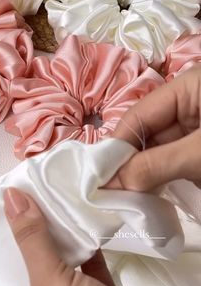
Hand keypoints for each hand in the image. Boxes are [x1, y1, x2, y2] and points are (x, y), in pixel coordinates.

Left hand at [0, 187, 185, 285]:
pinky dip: (84, 249)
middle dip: (26, 239)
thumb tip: (9, 197)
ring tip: (46, 201)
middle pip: (27, 272)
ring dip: (56, 241)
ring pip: (59, 268)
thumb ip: (32, 240)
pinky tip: (78, 219)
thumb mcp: (49, 285)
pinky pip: (86, 269)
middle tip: (20, 199)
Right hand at [107, 65, 200, 190]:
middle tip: (106, 194)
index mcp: (189, 87)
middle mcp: (190, 103)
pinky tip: (146, 197)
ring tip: (122, 199)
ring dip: (143, 175)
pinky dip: (161, 179)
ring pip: (158, 151)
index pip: (138, 115)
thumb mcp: (199, 152)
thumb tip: (112, 182)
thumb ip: (156, 165)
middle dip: (128, 163)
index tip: (95, 177)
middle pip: (145, 134)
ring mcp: (197, 128)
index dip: (115, 146)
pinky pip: (174, 162)